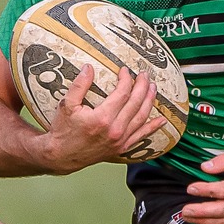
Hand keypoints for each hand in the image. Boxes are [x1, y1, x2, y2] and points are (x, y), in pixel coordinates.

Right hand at [38, 65, 163, 171]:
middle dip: (142, 86)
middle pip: (136, 103)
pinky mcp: (122, 147)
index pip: (122, 93)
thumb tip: (89, 68)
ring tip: (153, 88)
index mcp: (102, 118)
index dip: (126, 79)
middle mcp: (115, 130)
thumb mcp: (66, 105)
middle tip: (144, 75)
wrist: (61, 155)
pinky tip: (162, 120)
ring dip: (150, 101)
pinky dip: (153, 128)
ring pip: (141, 117)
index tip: (125, 70)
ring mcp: (120, 140)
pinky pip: (141, 136)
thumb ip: (79, 85)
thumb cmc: (63, 130)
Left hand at [184, 148, 223, 223]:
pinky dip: (210, 223)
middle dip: (201, 211)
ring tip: (186, 217)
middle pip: (221, 210)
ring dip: (202, 221)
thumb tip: (205, 167)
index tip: (191, 188)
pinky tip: (197, 220)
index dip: (206, 190)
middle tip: (185, 210)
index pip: (223, 191)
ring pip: (222, 221)